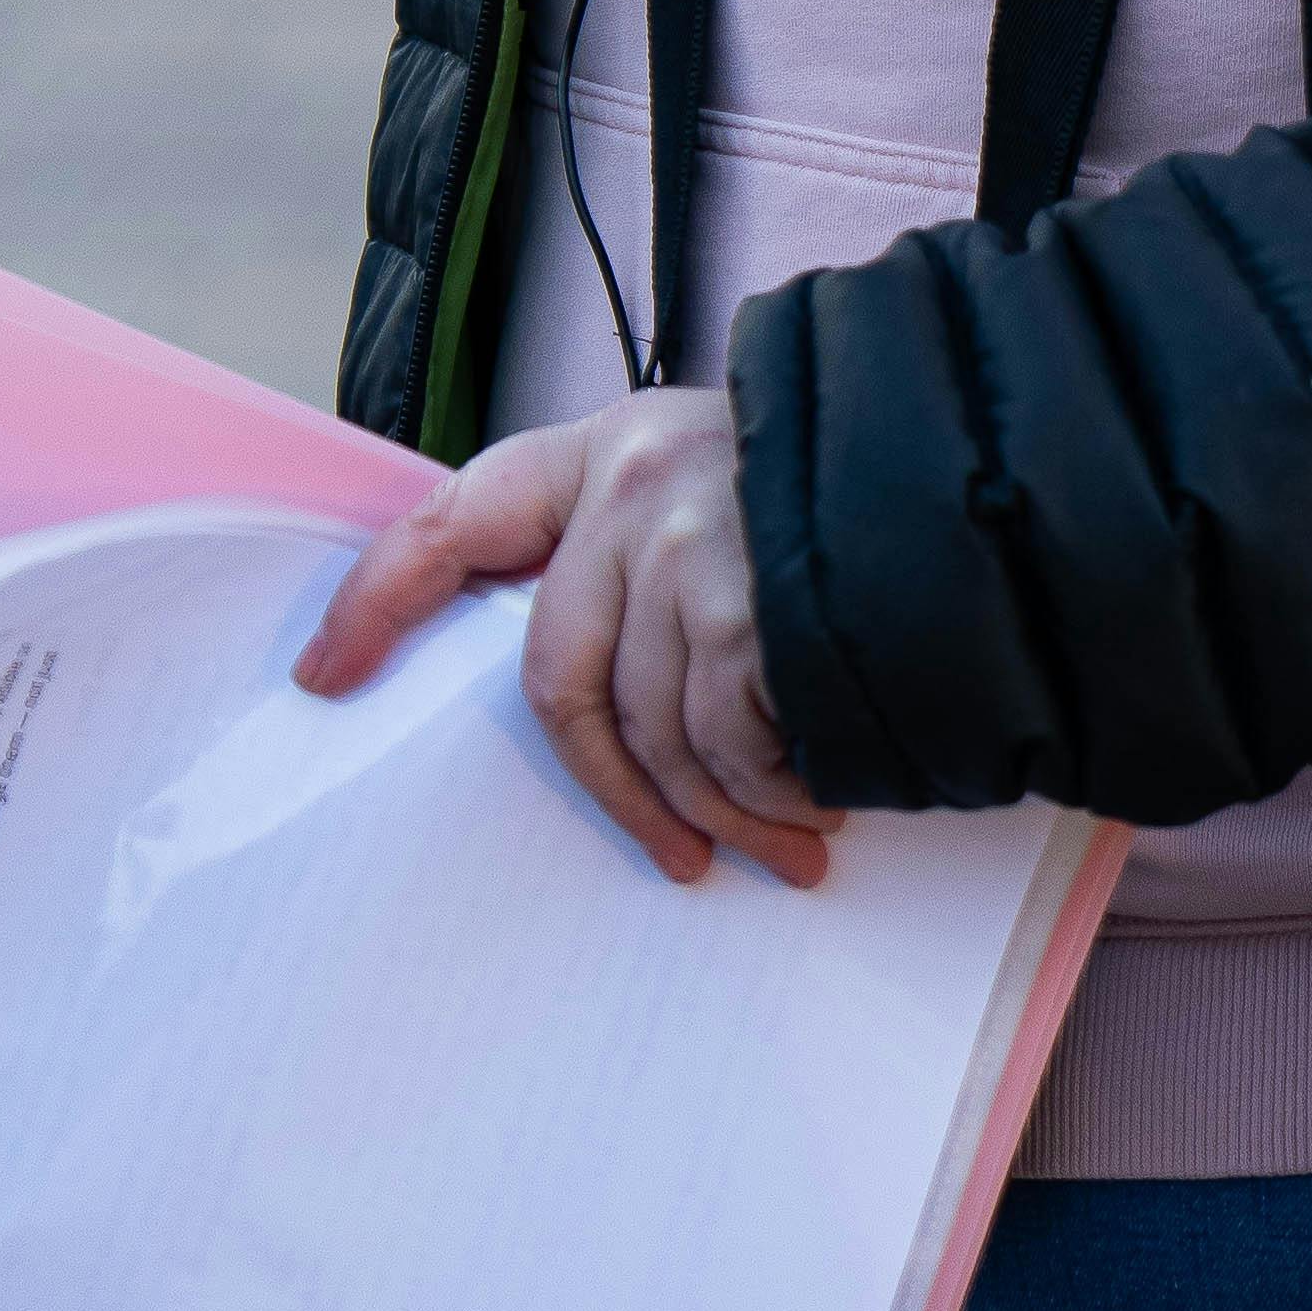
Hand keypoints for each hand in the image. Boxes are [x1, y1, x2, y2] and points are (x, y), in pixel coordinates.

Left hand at [294, 398, 833, 890]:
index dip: (376, 603)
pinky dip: (771, 789)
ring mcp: (689, 539)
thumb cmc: (860, 498)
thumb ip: (645, 561)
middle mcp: (631, 484)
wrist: (991, 464)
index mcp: (605, 449)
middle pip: (558, 679)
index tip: (320, 679)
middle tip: (680, 861)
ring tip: (791, 840)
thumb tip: (592, 702)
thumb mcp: (729, 488)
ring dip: (720, 811)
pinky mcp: (747, 601)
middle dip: (619, 795)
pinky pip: (726, 741)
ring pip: (653, 728)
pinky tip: (823, 798)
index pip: (452, 520)